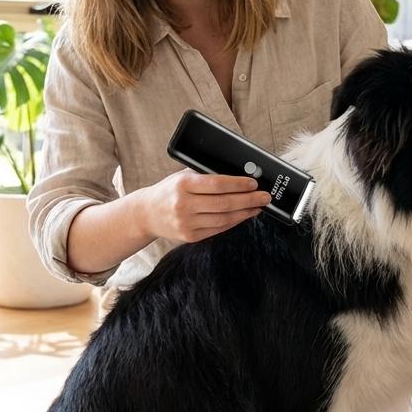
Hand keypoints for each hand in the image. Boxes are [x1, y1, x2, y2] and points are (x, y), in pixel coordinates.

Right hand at [141, 170, 270, 243]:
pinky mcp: (190, 236)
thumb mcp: (182, 176)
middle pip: (224, 203)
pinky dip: (234, 222)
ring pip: (224, 219)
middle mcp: (183, 204)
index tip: (253, 183)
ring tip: (258, 206)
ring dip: (245, 213)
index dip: (238, 184)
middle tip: (265, 196)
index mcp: (182, 184)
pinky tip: (244, 215)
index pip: (216, 184)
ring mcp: (186, 223)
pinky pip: (218, 229)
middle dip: (249, 200)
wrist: (146, 214)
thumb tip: (238, 175)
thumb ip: (206, 175)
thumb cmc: (169, 191)